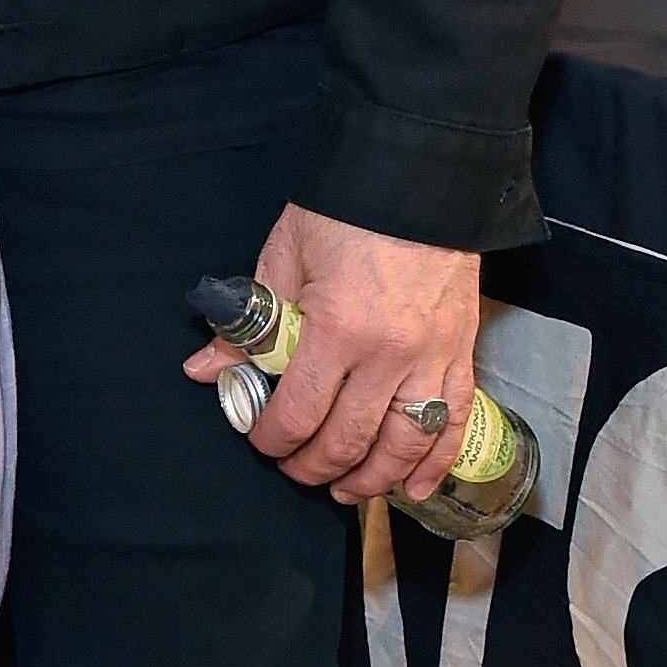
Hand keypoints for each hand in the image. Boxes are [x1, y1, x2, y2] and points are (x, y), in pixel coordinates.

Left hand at [188, 202, 478, 504]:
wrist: (416, 175)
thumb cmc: (346, 211)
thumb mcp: (282, 259)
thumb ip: (247, 325)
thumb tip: (204, 369)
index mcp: (337, 328)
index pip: (297, 413)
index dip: (272, 440)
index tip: (260, 440)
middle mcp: (389, 353)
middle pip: (349, 441)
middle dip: (314, 467)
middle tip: (295, 470)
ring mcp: (432, 355)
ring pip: (403, 444)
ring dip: (371, 478)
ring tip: (346, 491)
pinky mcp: (461, 349)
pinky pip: (453, 421)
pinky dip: (434, 462)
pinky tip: (412, 487)